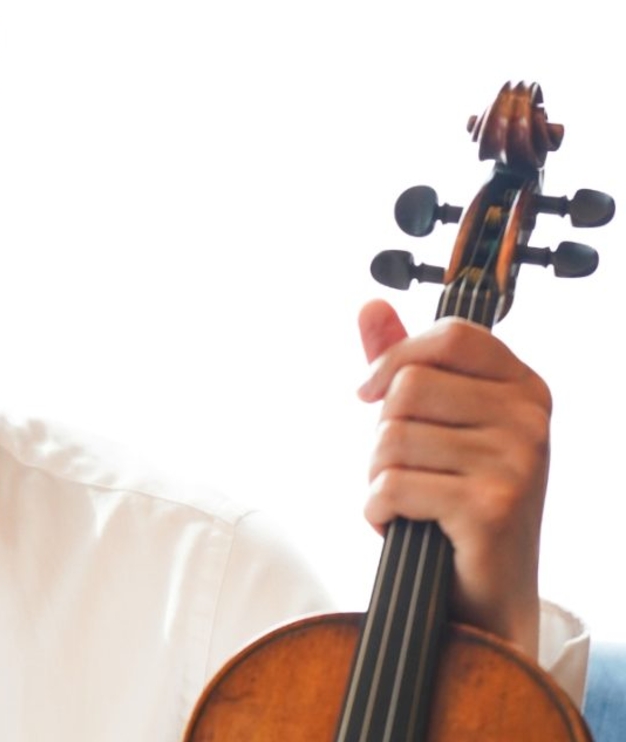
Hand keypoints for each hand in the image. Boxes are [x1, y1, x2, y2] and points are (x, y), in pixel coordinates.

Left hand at [356, 299, 548, 658]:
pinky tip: (401, 525)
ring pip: (391, 438)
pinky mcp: (492, 506)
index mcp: (522, 387)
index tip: (371, 392)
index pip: (450, 336)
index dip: (395, 359)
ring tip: (410, 501)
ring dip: (378, 477)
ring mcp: (516, 461)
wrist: (484, 594)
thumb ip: (404, 362)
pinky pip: (392, 485)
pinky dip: (378, 511)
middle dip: (383, 434)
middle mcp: (529, 418)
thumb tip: (370, 305)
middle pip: (408, 388)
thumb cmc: (455, 501)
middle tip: (406, 470)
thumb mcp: (435, 423)